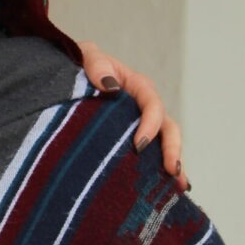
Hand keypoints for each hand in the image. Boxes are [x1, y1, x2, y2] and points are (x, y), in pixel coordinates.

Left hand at [77, 40, 187, 189]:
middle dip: (172, 149)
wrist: (67, 72)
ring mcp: (140, 123)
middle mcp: (143, 105)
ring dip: (174, 161)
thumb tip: (112, 87)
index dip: (150, 124)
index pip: (152, 104)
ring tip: (177, 184)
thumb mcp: (86, 56)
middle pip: (167, 126)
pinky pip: (153, 152)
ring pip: (165, 142)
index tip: (139, 145)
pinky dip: (162, 168)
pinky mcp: (132, 136)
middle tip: (170, 170)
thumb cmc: (79, 61)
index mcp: (136, 85)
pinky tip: (169, 188)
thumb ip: (96, 65)